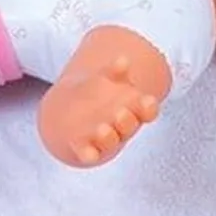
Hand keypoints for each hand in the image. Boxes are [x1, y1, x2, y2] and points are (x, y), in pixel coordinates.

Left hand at [39, 51, 163, 167]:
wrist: (65, 115)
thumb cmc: (95, 96)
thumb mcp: (104, 80)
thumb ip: (113, 72)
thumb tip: (122, 60)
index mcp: (131, 108)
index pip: (147, 110)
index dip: (149, 108)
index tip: (147, 101)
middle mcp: (121, 127)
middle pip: (129, 125)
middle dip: (126, 120)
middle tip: (120, 112)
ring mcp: (104, 139)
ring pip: (111, 141)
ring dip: (108, 136)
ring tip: (102, 128)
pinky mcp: (86, 149)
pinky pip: (90, 154)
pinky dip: (89, 154)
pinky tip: (87, 153)